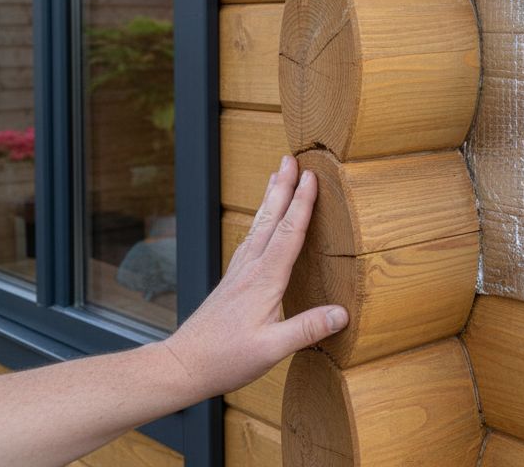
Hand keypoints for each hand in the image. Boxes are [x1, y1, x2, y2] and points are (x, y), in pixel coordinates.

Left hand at [161, 155, 346, 398]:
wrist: (181, 365)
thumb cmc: (224, 359)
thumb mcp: (271, 350)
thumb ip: (307, 329)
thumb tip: (342, 313)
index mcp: (264, 280)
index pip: (288, 233)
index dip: (302, 203)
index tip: (312, 176)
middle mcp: (249, 270)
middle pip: (270, 219)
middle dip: (281, 187)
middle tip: (290, 158)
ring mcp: (238, 274)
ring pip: (257, 227)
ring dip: (269, 199)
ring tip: (275, 176)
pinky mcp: (232, 282)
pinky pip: (250, 240)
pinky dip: (260, 222)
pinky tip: (260, 222)